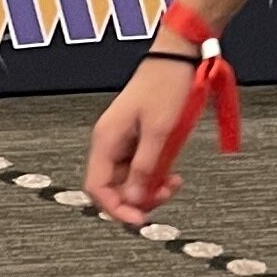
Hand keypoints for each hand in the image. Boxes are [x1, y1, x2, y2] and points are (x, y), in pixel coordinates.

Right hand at [84, 53, 202, 227]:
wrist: (179, 57)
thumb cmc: (166, 85)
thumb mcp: (159, 132)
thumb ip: (145, 169)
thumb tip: (133, 200)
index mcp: (107, 140)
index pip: (97, 188)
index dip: (115, 209)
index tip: (139, 219)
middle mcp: (110, 142)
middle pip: (113, 188)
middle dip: (137, 199)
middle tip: (163, 197)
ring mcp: (124, 141)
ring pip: (129, 181)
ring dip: (150, 189)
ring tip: (172, 184)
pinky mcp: (139, 138)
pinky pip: (141, 168)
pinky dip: (156, 177)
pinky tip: (172, 175)